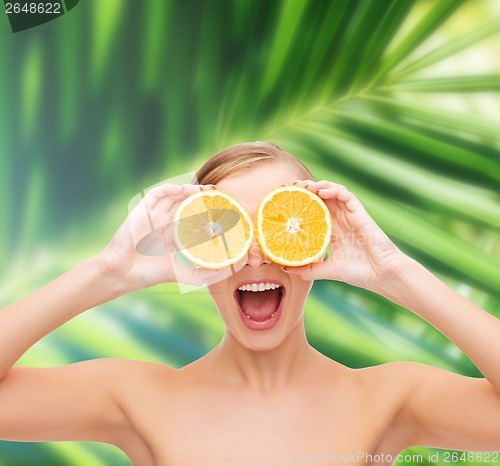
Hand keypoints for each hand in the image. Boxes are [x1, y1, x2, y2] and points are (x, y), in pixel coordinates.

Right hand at [97, 183, 224, 291]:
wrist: (122, 273)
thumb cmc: (148, 274)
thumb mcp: (183, 275)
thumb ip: (203, 273)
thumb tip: (227, 269)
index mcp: (174, 236)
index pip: (194, 220)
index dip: (209, 214)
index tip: (225, 212)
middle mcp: (165, 223)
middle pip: (187, 204)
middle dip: (203, 199)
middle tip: (219, 195)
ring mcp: (154, 215)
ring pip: (175, 196)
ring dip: (190, 191)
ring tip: (206, 190)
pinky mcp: (143, 210)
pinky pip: (158, 193)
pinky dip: (172, 189)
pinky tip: (185, 190)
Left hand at [283, 180, 408, 291]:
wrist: (381, 275)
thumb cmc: (358, 272)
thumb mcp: (327, 270)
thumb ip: (308, 269)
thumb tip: (285, 268)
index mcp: (332, 231)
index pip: (314, 211)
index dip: (300, 204)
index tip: (285, 200)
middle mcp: (340, 220)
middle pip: (321, 198)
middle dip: (306, 189)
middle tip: (290, 187)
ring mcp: (350, 215)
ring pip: (333, 192)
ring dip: (318, 185)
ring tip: (304, 186)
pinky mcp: (360, 213)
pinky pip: (346, 195)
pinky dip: (334, 190)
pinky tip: (321, 192)